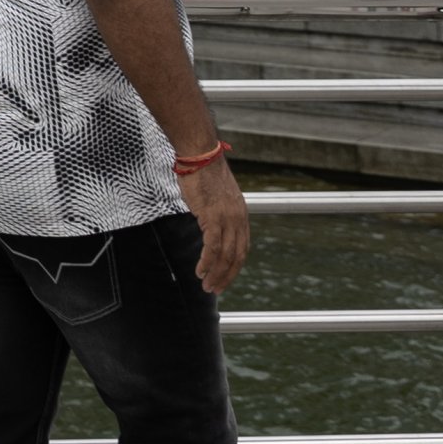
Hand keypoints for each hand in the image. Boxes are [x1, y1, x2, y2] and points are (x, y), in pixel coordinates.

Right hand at [184, 158, 250, 292]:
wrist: (200, 154)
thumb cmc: (203, 171)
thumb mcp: (218, 195)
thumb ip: (218, 212)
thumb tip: (210, 223)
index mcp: (241, 214)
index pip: (242, 247)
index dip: (234, 266)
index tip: (224, 277)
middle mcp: (238, 219)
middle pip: (237, 256)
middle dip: (227, 276)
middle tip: (216, 289)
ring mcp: (227, 218)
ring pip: (225, 256)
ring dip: (216, 274)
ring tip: (206, 286)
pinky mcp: (213, 217)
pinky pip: (212, 247)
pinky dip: (206, 263)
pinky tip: (200, 271)